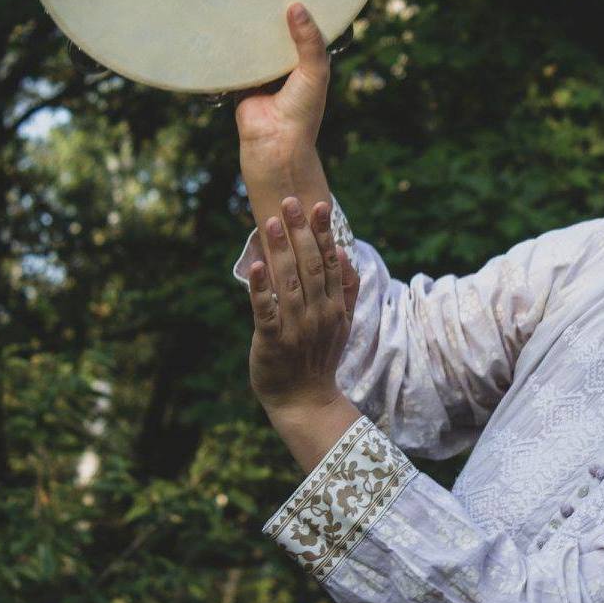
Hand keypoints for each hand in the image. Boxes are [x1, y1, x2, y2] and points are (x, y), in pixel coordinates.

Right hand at [232, 3, 330, 159]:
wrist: (274, 142)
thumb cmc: (302, 111)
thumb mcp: (315, 72)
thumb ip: (309, 41)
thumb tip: (296, 6)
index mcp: (308, 62)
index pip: (306, 29)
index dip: (303, 9)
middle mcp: (286, 64)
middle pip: (279, 32)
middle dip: (274, 13)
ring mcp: (263, 72)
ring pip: (257, 42)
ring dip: (252, 27)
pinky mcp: (242, 80)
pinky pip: (235, 58)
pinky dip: (231, 45)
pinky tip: (225, 22)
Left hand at [246, 194, 359, 410]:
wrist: (306, 400)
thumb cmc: (319, 357)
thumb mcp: (342, 323)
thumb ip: (347, 288)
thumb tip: (344, 251)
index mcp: (335, 307)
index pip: (331, 262)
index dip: (324, 233)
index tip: (319, 205)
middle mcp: (319, 313)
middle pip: (311, 266)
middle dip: (301, 232)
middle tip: (290, 201)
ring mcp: (297, 327)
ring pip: (289, 282)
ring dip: (280, 251)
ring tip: (271, 222)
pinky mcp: (274, 340)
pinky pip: (266, 310)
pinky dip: (261, 288)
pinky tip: (256, 266)